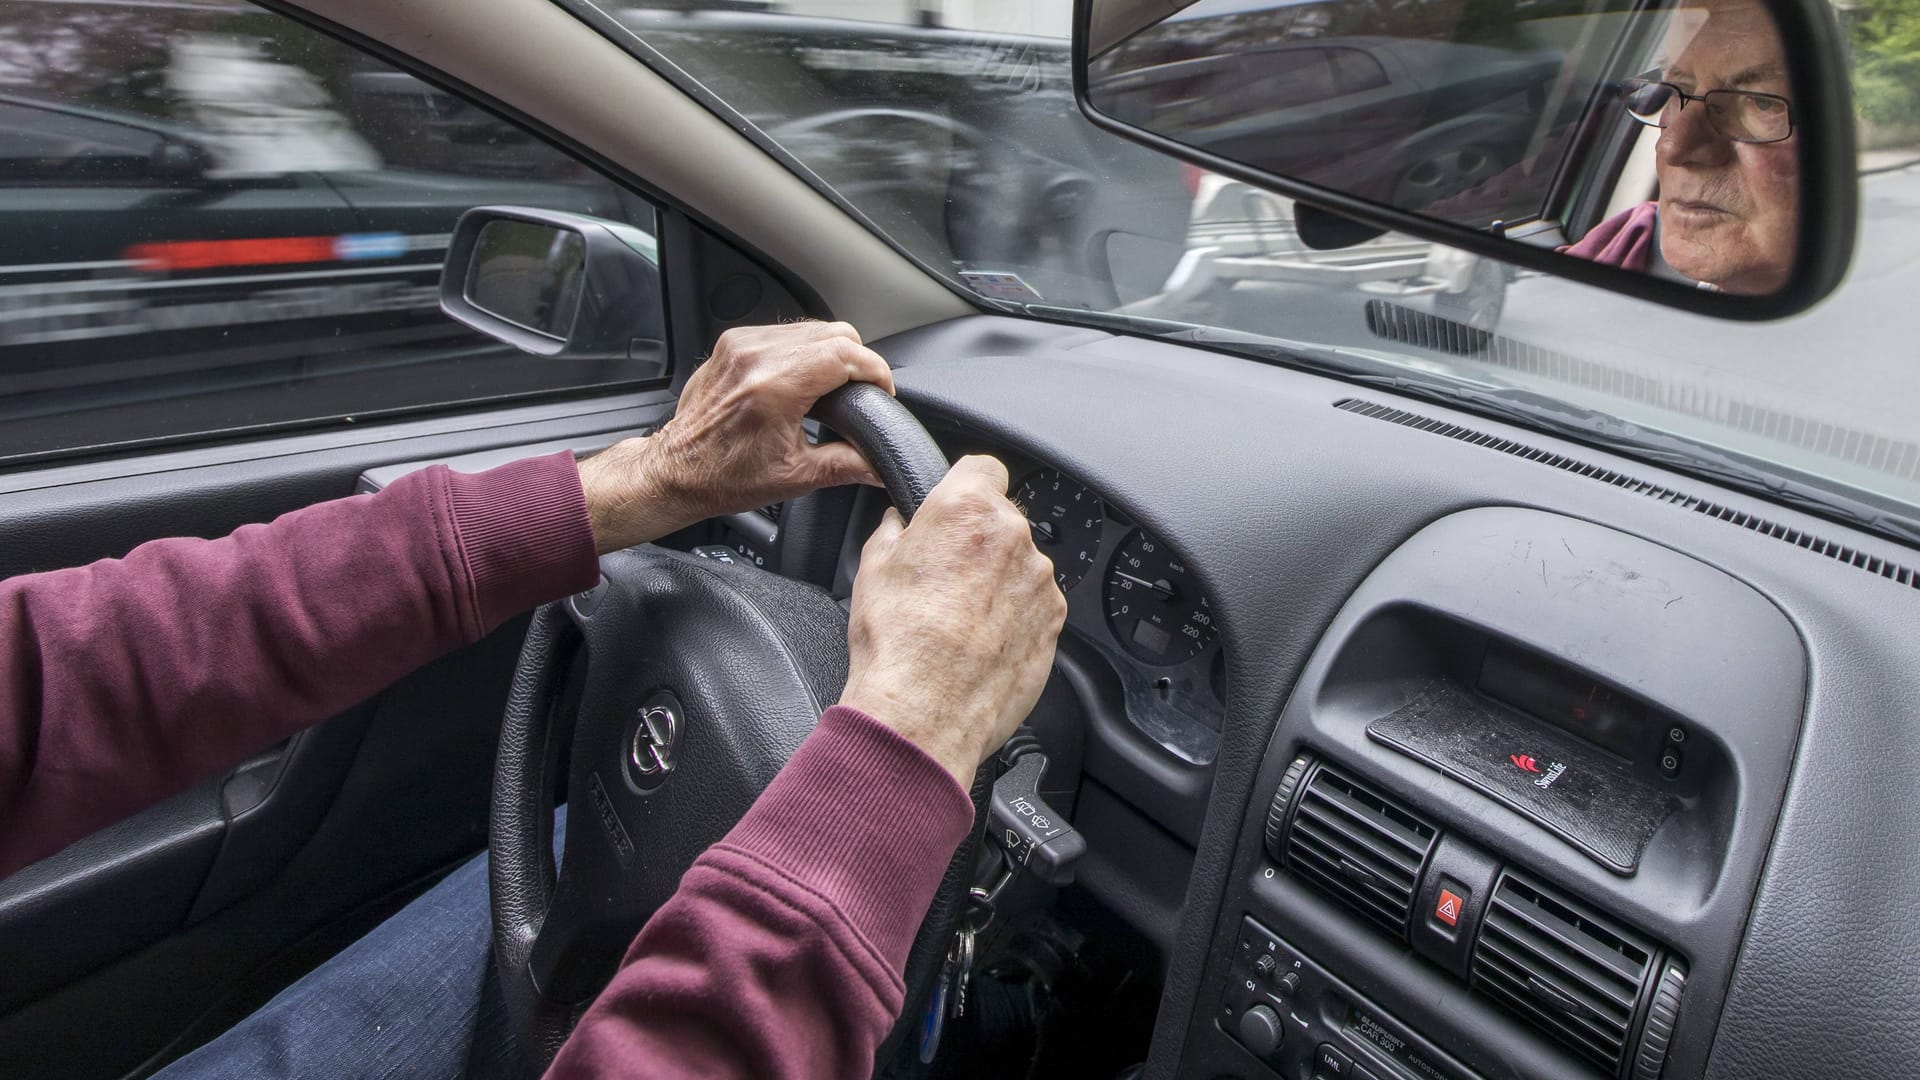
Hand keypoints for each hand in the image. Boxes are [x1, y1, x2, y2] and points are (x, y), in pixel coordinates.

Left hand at [577, 321, 892, 552]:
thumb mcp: (795, 476)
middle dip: (859, 361)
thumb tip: (881, 465)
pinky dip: (805, 350)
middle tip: (865, 392)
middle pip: (834, 333)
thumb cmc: (722, 476)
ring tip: (838, 386)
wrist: (675, 471)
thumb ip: (847, 466)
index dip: (876, 371)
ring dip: (834, 352)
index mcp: (774, 386)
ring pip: (812, 328)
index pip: (845, 354)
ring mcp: (741, 345)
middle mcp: (756, 356)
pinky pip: (785, 332)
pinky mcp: (732, 343)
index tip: (884, 391)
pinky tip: (806, 378)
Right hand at [838, 456, 1068, 784]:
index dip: (965, 486)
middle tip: (943, 577)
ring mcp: (1040, 580)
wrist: (924, 712)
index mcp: (966, 509)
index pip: (982, 467)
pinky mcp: (1055, 621)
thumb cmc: (897, 643)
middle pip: (1002, 520)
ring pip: (1020, 565)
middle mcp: (1013, 536)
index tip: (954, 507)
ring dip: (998, 582)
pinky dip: (1014, 617)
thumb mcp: (871, 568)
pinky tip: (980, 643)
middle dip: (977, 541)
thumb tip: (898, 525)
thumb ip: (894, 532)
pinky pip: (1035, 604)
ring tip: (959, 620)